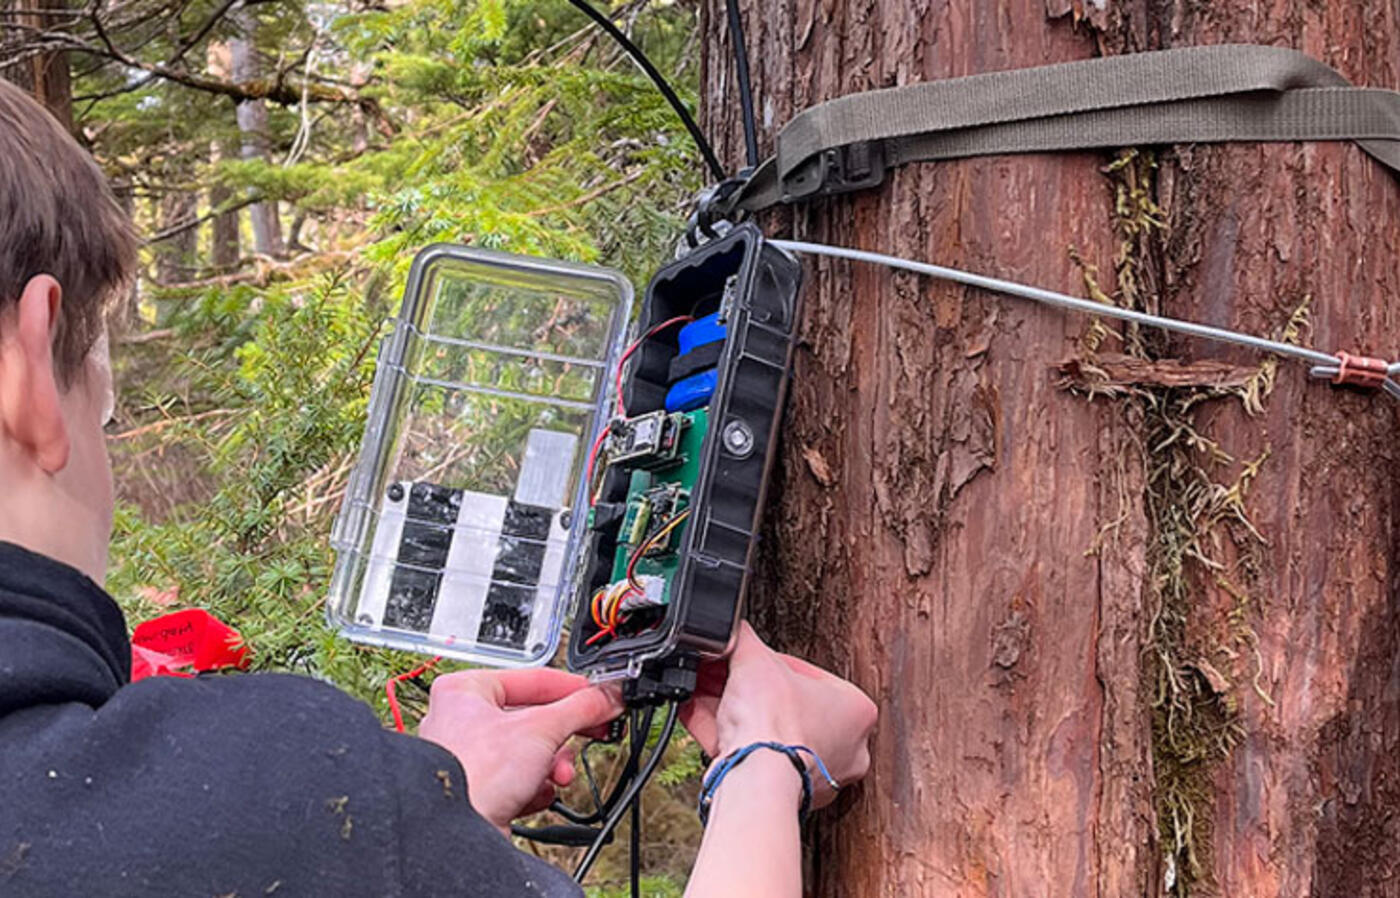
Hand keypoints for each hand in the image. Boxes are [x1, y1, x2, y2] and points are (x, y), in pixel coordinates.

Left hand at [418, 668, 621, 830]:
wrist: (458, 836)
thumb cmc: (475, 774)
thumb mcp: (543, 728)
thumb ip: (583, 707)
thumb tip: (609, 696)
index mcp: (465, 691)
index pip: (534, 679)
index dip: (574, 689)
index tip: (601, 697)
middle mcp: (461, 721)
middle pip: (533, 717)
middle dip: (563, 734)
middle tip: (594, 731)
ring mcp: (468, 758)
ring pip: (528, 750)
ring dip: (551, 765)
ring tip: (559, 774)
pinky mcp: (479, 791)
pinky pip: (518, 779)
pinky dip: (534, 786)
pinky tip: (537, 793)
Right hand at [680, 622, 876, 808]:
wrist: (754, 777)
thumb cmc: (775, 725)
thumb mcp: (755, 659)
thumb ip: (744, 639)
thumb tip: (733, 630)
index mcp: (856, 711)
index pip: (806, 674)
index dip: (769, 663)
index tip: (747, 659)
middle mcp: (844, 747)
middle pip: (784, 705)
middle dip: (747, 688)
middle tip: (722, 673)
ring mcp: (814, 774)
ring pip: (767, 731)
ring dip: (732, 710)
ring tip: (705, 690)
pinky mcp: (783, 791)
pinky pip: (752, 754)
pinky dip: (725, 735)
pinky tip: (699, 714)